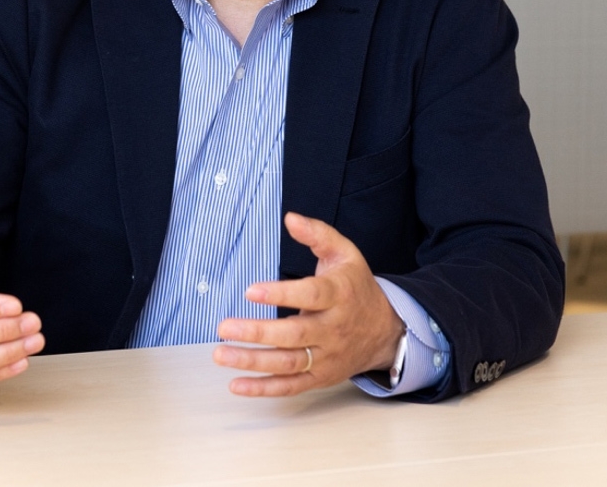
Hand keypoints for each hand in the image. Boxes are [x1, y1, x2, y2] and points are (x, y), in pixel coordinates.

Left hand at [213, 212, 403, 396]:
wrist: (385, 330)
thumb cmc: (355, 287)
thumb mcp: (344, 253)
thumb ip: (317, 233)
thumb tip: (290, 217)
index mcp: (339, 295)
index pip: (311, 295)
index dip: (281, 294)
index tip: (250, 290)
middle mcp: (333, 329)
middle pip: (295, 334)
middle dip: (258, 332)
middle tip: (224, 328)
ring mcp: (327, 356)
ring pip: (289, 363)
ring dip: (253, 361)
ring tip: (221, 354)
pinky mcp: (320, 376)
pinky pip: (291, 386)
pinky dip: (263, 388)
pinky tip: (236, 384)